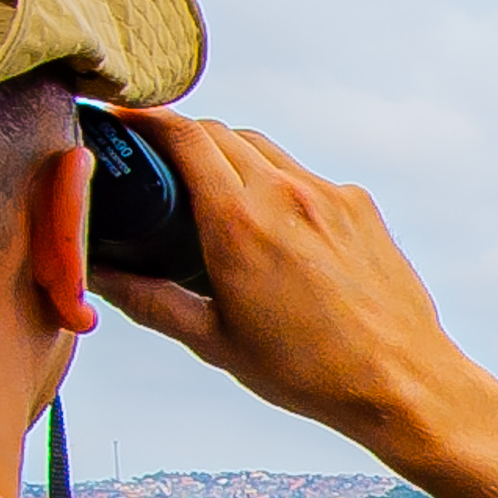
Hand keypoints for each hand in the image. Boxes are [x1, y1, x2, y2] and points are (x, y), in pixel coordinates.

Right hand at [92, 115, 488, 457]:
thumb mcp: (214, 341)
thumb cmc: (308, 371)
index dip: (148, 119)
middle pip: (221, 133)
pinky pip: (306, 176)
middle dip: (184, 136)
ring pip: (265, 149)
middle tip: (159, 160)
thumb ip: (150, 301)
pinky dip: (278, 184)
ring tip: (214, 191)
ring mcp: (328, 194)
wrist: (399, 379)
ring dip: (232, 156)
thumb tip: (98, 277)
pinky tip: (274, 225)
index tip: (126, 118)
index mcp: (238, 223)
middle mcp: (285, 194)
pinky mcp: (360, 204)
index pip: (185, 136)